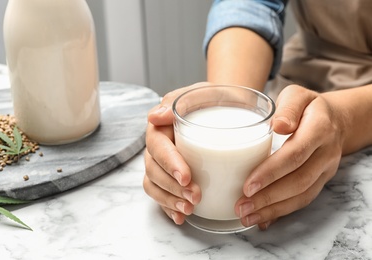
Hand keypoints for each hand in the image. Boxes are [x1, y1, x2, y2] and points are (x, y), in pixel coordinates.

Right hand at [143, 83, 209, 223]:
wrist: (225, 107)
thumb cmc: (214, 99)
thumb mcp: (201, 92)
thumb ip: (177, 102)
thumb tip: (155, 117)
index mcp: (162, 126)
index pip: (157, 145)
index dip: (169, 163)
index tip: (186, 176)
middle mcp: (159, 146)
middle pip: (153, 169)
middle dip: (171, 187)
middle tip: (195, 196)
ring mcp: (163, 163)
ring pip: (154, 184)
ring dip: (169, 200)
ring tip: (189, 209)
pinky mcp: (171, 176)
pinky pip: (161, 194)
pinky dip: (168, 207)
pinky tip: (180, 216)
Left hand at [235, 84, 345, 229]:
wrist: (335, 120)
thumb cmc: (307, 107)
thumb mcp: (297, 96)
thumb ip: (288, 108)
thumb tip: (278, 125)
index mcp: (319, 129)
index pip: (295, 154)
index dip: (271, 172)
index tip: (248, 185)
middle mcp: (326, 153)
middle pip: (298, 181)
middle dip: (268, 197)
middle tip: (241, 205)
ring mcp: (325, 170)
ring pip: (301, 195)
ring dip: (273, 209)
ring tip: (246, 216)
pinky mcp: (320, 181)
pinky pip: (302, 200)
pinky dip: (281, 211)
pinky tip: (262, 219)